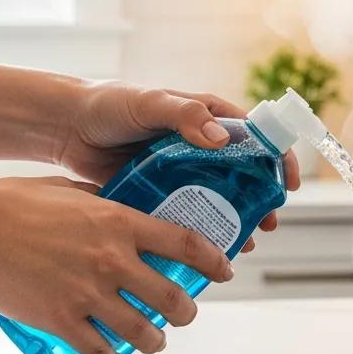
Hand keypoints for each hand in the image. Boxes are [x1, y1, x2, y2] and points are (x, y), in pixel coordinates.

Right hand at [0, 176, 235, 353]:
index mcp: (120, 223)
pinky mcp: (61, 319)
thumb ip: (109, 205)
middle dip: (186, 312)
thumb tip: (132, 211)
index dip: (214, 262)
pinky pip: (101, 353)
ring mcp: (87, 293)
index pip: (186, 245)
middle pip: (173, 298)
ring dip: (156, 341)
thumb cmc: (14, 203)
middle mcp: (112, 260)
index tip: (225, 271)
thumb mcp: (75, 191)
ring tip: (154, 340)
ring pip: (144, 332)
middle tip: (185, 314)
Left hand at [58, 81, 300, 249]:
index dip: (277, 159)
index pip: (255, 136)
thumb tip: (221, 139)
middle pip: (245, 174)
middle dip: (261, 200)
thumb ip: (185, 115)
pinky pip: (191, 214)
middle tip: (268, 223)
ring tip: (246, 242)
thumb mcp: (149, 104)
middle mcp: (201, 145)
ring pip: (221, 198)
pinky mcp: (163, 192)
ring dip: (237, 220)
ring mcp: (184, 171)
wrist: (65, 127)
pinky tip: (210, 250)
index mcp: (206, 118)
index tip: (287, 183)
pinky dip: (203, 231)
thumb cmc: (108, 105)